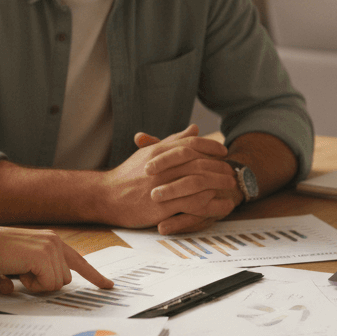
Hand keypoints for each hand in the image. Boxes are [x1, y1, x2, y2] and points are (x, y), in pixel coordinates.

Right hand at [0, 226, 112, 293]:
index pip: (77, 261)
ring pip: (57, 284)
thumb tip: (13, 290)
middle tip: (22, 272)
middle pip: (65, 279)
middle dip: (44, 283)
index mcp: (50, 241)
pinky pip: (48, 284)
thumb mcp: (10, 267)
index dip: (94, 275)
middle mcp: (54, 241)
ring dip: (37, 284)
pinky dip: (33, 284)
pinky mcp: (45, 256)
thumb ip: (17, 278)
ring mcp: (51, 247)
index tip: (108, 286)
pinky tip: (19, 270)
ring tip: (18, 269)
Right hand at [94, 125, 236, 229]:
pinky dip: (207, 204)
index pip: (191, 145)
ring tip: (229, 187)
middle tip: (231, 171)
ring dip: (217, 184)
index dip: (210, 147)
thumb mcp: (149, 153)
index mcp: (159, 151)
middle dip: (218, 167)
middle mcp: (162, 166)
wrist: (105, 196)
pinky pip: (190, 204)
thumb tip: (194, 129)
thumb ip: (173, 141)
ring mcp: (162, 186)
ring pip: (198, 182)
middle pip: (199, 162)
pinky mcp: (161, 206)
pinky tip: (218, 205)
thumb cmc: (127, 175)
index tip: (223, 152)